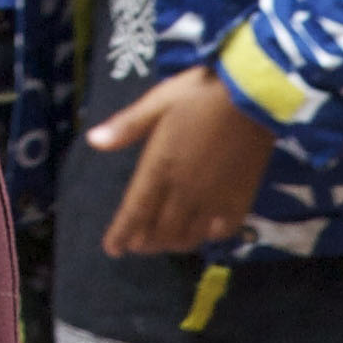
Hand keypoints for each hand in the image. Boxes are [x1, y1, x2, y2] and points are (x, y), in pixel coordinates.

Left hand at [89, 66, 275, 253]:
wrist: (250, 95)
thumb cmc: (198, 93)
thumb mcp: (156, 102)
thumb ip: (125, 126)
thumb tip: (92, 141)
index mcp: (160, 167)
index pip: (136, 211)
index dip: (122, 233)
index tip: (112, 249)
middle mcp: (185, 190)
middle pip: (161, 230)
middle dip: (145, 242)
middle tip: (136, 245)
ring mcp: (214, 199)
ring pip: (189, 235)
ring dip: (172, 243)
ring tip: (162, 243)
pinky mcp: (240, 200)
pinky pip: (221, 231)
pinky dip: (207, 237)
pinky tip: (202, 233)